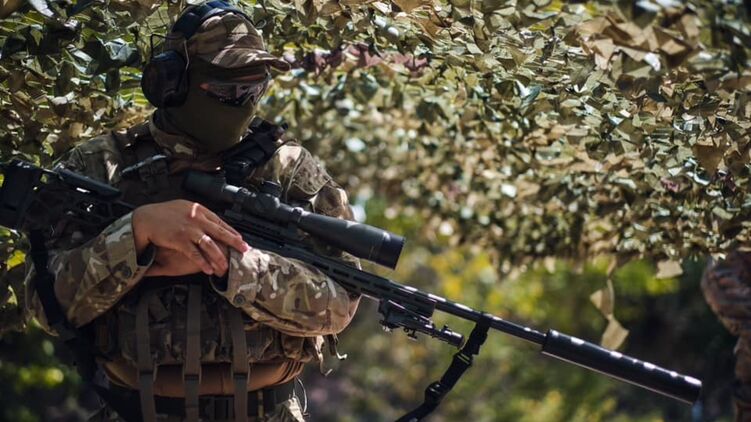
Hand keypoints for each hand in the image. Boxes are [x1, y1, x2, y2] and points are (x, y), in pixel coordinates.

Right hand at [132, 200, 247, 274]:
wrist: (145, 218)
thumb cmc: (163, 213)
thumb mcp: (183, 207)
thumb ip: (197, 213)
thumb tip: (208, 219)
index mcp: (198, 210)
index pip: (220, 222)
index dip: (231, 231)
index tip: (240, 239)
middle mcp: (196, 218)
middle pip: (220, 232)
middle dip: (234, 242)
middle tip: (244, 250)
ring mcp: (189, 229)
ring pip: (209, 245)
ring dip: (219, 257)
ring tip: (226, 266)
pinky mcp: (180, 240)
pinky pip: (195, 254)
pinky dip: (203, 263)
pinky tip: (209, 270)